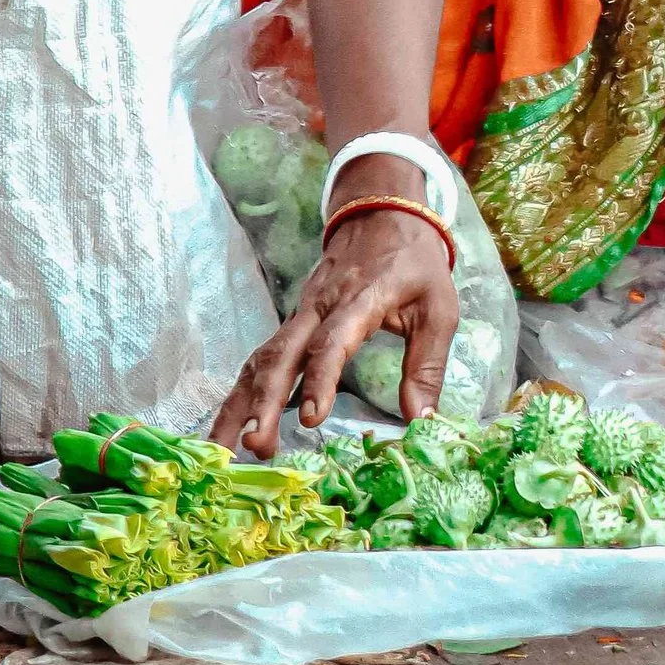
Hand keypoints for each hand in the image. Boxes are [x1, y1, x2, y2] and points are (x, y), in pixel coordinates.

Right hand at [210, 176, 458, 454]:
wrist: (381, 214)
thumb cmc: (414, 263)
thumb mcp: (438, 308)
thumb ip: (427, 365)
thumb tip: (420, 421)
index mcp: (359, 300)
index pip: (332, 341)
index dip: (320, 379)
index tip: (311, 419)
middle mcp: (318, 307)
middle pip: (281, 354)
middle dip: (264, 402)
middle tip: (256, 445)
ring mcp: (299, 314)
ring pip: (260, 359)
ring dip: (240, 404)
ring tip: (226, 450)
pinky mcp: (291, 323)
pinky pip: (261, 359)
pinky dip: (242, 393)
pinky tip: (232, 428)